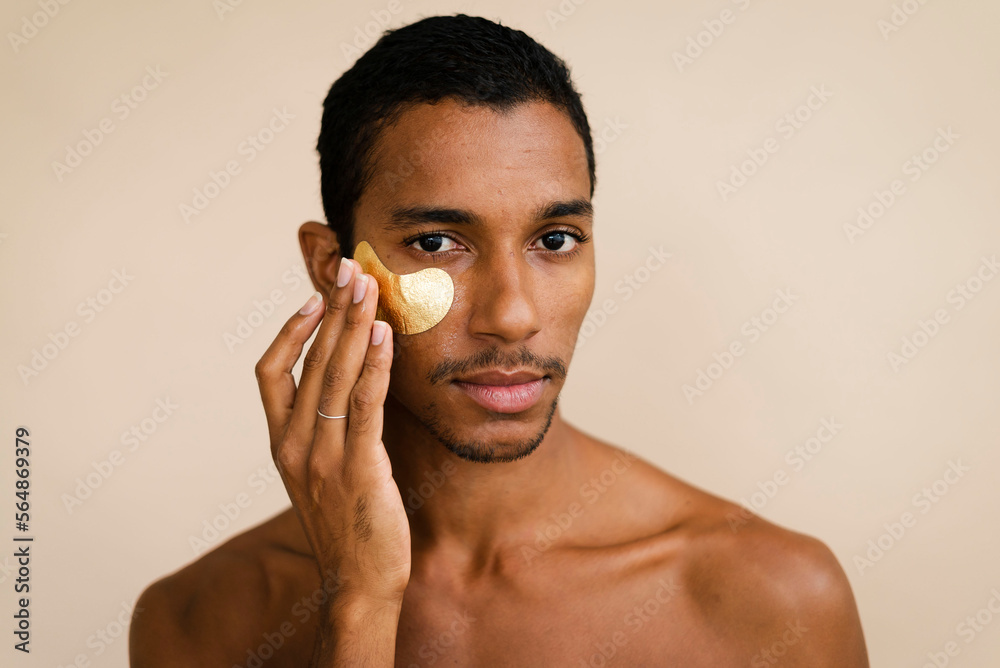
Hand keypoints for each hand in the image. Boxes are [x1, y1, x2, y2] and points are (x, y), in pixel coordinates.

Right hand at [254, 257, 410, 605]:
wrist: (359, 583)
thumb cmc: (348, 525)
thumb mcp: (322, 473)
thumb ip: (326, 431)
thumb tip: (347, 386)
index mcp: (281, 443)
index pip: (270, 372)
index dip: (290, 330)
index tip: (314, 297)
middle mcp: (294, 444)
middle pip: (308, 361)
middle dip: (331, 310)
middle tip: (349, 268)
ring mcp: (322, 456)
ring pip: (333, 375)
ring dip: (351, 324)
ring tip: (366, 286)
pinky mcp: (358, 467)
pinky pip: (363, 405)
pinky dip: (372, 365)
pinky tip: (383, 335)